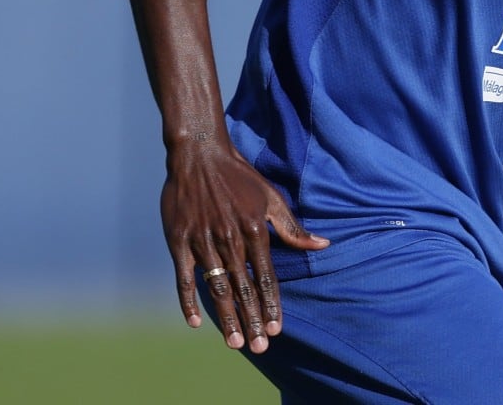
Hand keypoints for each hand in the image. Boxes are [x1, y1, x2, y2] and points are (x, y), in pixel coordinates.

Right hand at [161, 144, 328, 352]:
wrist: (199, 154)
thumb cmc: (239, 176)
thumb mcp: (271, 198)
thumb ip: (293, 227)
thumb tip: (323, 245)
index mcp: (253, 230)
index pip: (266, 277)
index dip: (272, 305)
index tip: (277, 330)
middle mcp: (229, 239)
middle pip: (244, 289)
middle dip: (253, 320)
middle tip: (259, 347)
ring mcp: (203, 241)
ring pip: (218, 288)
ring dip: (227, 317)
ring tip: (236, 342)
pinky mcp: (179, 241)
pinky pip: (185, 278)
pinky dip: (188, 301)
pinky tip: (196, 323)